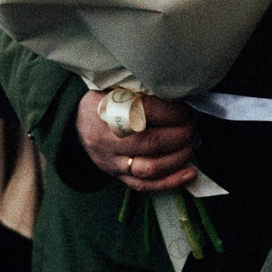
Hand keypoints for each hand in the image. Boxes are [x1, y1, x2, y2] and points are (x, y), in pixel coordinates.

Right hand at [75, 89, 197, 189]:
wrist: (77, 122)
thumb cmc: (105, 100)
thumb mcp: (117, 85)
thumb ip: (143, 90)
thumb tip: (183, 98)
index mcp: (106, 109)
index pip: (146, 112)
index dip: (173, 112)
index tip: (188, 111)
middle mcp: (107, 138)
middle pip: (150, 142)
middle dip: (180, 136)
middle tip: (193, 127)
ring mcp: (111, 161)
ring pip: (149, 168)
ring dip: (178, 158)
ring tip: (192, 146)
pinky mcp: (116, 176)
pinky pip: (144, 186)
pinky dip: (171, 182)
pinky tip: (190, 174)